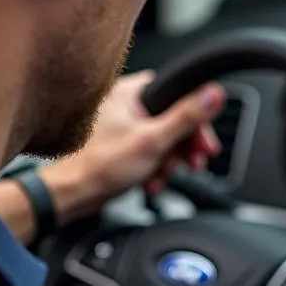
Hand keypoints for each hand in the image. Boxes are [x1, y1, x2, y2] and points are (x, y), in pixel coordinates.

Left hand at [41, 71, 225, 224]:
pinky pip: (147, 151)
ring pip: (161, 139)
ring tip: (163, 176)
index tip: (205, 144)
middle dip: (182, 148)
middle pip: (171, 120)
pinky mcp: (118, 144)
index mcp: (129, 92)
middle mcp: (123, 104)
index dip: (197, 122)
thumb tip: (212, 94)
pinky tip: (151, 181)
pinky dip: (154, 167)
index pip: (177, 95)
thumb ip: (186, 117)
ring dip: (168, 162)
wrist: (73, 193)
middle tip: (193, 163)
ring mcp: (120, 124)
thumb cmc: (101, 166)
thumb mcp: (154, 141)